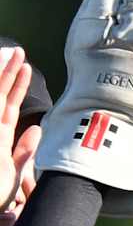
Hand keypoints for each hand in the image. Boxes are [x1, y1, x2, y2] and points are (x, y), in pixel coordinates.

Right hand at [0, 47, 31, 211]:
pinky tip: (1, 86)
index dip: (18, 86)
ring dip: (3, 79)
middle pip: (0, 97)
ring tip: (15, 57)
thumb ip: (24, 152)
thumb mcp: (15, 174)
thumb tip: (37, 129)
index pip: (10, 106)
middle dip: (9, 74)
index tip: (27, 67)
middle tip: (20, 52)